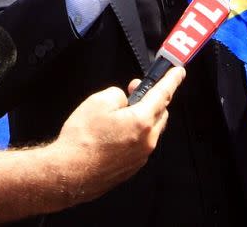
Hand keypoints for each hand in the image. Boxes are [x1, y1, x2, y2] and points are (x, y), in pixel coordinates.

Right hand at [52, 67, 184, 203]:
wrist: (67, 174)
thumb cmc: (80, 141)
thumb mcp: (98, 101)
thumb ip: (117, 94)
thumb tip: (123, 100)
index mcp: (142, 121)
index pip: (164, 94)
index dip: (172, 80)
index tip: (178, 72)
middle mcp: (146, 141)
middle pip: (159, 113)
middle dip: (151, 99)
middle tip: (134, 90)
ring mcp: (140, 157)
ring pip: (149, 130)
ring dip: (141, 119)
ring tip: (118, 115)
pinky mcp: (130, 168)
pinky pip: (139, 145)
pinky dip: (132, 136)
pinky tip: (112, 136)